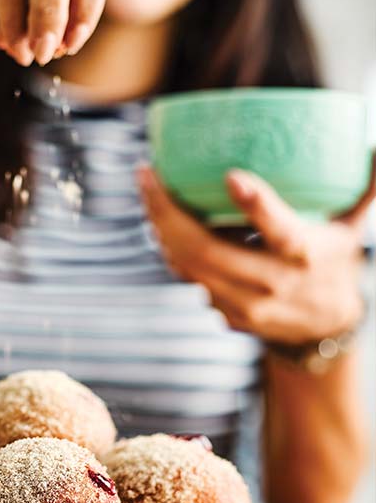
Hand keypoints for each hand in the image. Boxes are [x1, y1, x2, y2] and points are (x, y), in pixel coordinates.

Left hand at [140, 156, 375, 343]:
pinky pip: (189, 279)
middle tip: (148, 175)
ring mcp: (244, 305)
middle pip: (207, 251)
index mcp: (304, 256)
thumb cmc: (333, 260)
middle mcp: (271, 285)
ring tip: (148, 190)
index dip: (256, 204)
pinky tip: (159, 222)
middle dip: (168, 213)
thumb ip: (367, 184)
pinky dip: (171, 249)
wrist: (323, 328)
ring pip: (189, 267)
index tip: (230, 174)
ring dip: (160, 229)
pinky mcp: (225, 315)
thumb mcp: (354, 225)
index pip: (279, 231)